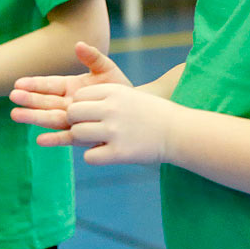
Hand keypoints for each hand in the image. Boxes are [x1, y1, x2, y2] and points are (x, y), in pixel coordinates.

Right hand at [9, 41, 131, 132]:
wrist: (137, 111)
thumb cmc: (120, 89)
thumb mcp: (107, 70)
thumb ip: (93, 58)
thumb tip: (78, 44)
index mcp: (71, 87)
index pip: (49, 85)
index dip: (34, 84)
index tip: (18, 83)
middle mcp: (68, 104)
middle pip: (45, 102)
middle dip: (29, 99)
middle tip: (13, 96)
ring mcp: (73, 121)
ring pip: (50, 118)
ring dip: (33, 117)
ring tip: (15, 115)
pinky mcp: (81, 136)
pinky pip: (66, 138)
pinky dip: (54, 140)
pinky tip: (40, 140)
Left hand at [55, 83, 179, 163]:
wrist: (178, 132)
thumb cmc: (149, 113)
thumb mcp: (126, 95)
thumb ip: (101, 97)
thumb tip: (71, 107)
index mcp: (114, 91)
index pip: (79, 97)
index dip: (81, 107)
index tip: (92, 114)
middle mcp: (112, 109)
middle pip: (73, 113)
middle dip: (76, 122)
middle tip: (89, 128)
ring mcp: (115, 131)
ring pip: (77, 134)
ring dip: (82, 139)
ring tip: (97, 140)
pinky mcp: (120, 153)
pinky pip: (89, 157)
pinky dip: (94, 156)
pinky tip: (106, 152)